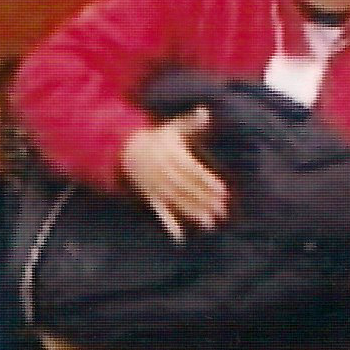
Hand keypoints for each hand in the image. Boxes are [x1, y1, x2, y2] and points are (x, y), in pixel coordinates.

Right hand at [120, 109, 230, 237]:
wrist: (125, 148)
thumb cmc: (157, 137)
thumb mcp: (172, 128)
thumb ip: (190, 122)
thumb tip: (205, 112)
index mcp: (170, 155)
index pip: (192, 170)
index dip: (207, 181)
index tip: (223, 191)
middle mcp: (162, 172)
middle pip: (186, 188)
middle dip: (204, 200)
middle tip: (222, 210)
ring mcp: (154, 185)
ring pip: (175, 201)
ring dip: (192, 213)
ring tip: (210, 223)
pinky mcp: (149, 195)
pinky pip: (159, 211)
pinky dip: (168, 223)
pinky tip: (179, 237)